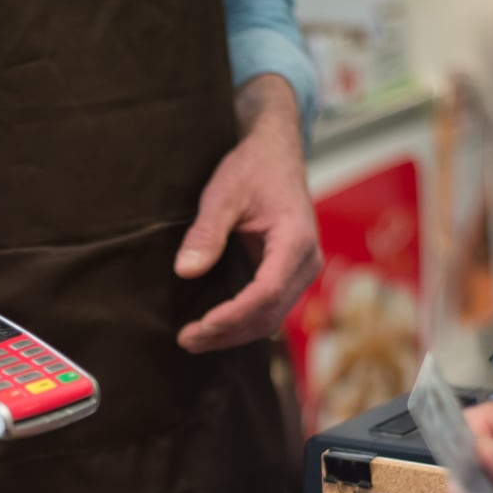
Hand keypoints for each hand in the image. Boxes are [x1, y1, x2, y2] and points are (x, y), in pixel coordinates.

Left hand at [174, 77, 322, 353]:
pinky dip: (241, 322)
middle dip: (228, 332)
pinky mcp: (289, 274)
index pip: (267, 291)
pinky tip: (210, 328)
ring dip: (232, 333)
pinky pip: (268, 307)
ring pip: (270, 317)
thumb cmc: (251, 168)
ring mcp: (301, 270)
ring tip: (192, 340)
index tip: (201, 326)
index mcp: (296, 240)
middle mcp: (306, 261)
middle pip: (270, 313)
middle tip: (186, 340)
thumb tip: (185, 271)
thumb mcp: (222, 194)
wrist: (275, 152)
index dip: (234, 314)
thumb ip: (206, 232)